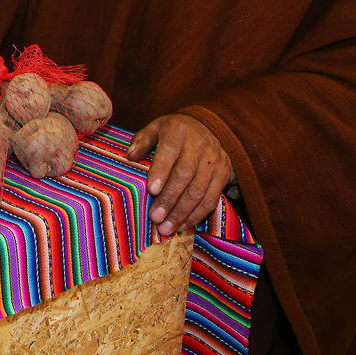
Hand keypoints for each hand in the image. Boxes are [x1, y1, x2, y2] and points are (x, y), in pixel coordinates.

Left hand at [127, 114, 231, 236]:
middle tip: (155, 217)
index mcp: (179, 132)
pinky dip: (196, 215)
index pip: (170, 152)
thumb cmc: (173, 132)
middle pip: (185, 176)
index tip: (151, 190)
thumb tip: (131, 157)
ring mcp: (215, 161)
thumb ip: (142, 141)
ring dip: (182, 212)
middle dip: (169, 199)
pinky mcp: (224, 175)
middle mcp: (200, 145)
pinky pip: (211, 199)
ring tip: (166, 227)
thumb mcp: (155, 129)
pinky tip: (182, 224)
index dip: (161, 172)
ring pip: (199, 191)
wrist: (207, 127)